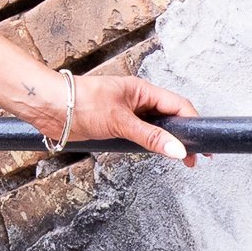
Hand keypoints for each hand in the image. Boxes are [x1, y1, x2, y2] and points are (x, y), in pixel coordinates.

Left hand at [42, 67, 197, 164]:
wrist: (48, 108)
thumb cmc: (80, 103)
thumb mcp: (120, 122)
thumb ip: (150, 137)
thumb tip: (177, 150)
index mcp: (143, 91)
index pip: (178, 106)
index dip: (193, 125)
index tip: (203, 145)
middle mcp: (137, 101)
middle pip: (169, 118)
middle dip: (183, 137)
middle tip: (193, 159)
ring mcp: (126, 114)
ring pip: (155, 128)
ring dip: (165, 142)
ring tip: (178, 160)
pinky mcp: (114, 126)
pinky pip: (139, 135)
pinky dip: (148, 144)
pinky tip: (153, 154)